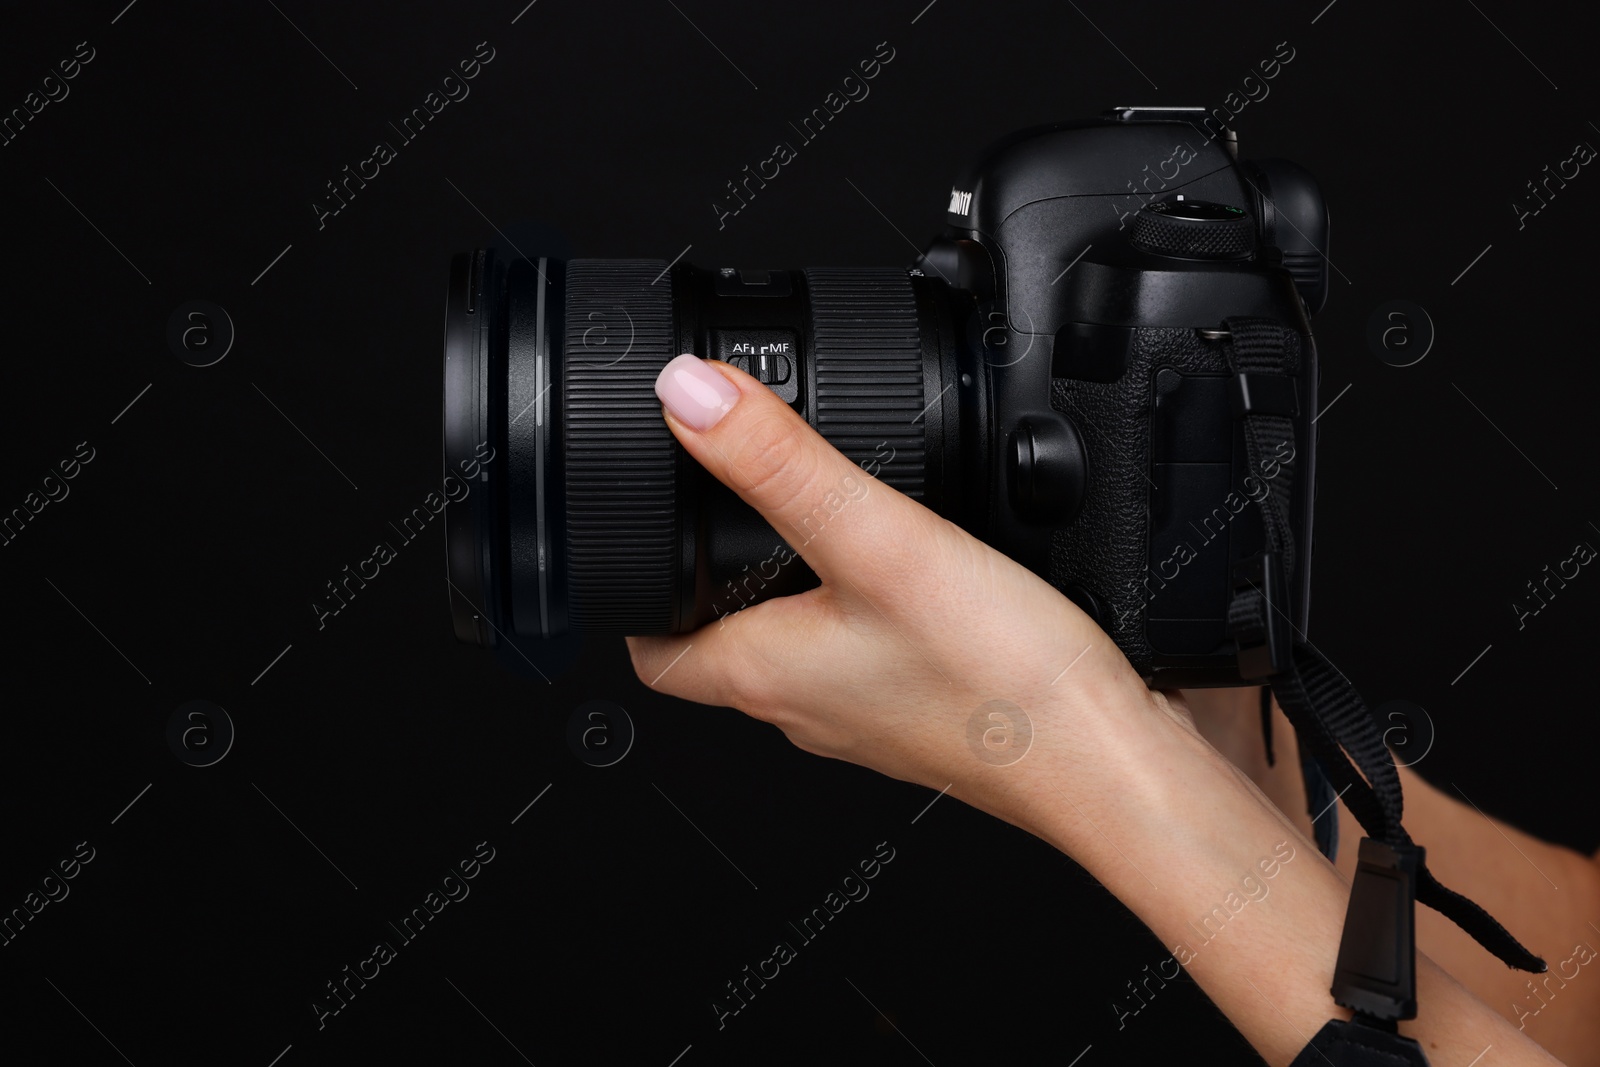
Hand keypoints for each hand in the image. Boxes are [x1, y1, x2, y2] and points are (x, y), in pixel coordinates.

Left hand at [625, 354, 1175, 824]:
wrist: (1110, 761)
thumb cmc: (1002, 682)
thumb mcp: (877, 541)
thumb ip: (781, 462)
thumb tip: (686, 395)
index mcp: (764, 673)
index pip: (651, 652)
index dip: (633, 594)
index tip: (637, 534)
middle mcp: (805, 705)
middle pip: (723, 640)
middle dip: (719, 574)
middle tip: (731, 501)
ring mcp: (866, 714)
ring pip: (799, 644)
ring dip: (796, 585)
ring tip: (822, 516)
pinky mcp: (925, 709)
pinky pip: (869, 653)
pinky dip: (869, 605)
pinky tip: (916, 570)